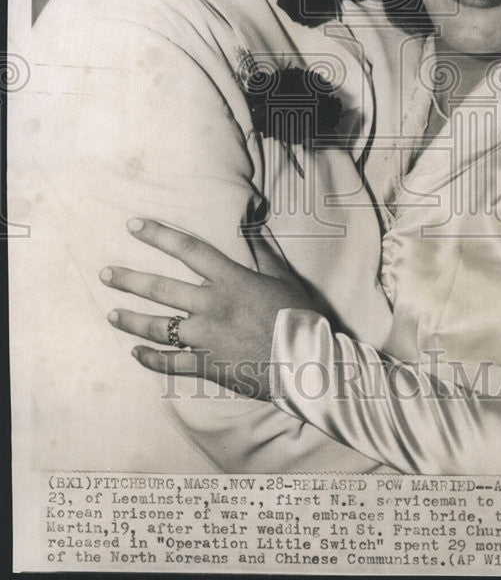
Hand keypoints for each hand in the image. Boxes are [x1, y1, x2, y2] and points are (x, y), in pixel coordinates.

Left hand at [101, 218, 314, 398]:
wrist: (305, 362)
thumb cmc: (298, 316)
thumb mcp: (282, 278)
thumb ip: (262, 252)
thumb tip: (251, 223)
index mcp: (231, 280)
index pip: (189, 250)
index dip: (159, 236)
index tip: (134, 226)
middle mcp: (212, 306)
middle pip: (161, 289)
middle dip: (130, 280)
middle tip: (106, 275)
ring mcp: (207, 338)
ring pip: (159, 327)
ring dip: (132, 320)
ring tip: (112, 315)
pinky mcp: (207, 366)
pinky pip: (170, 362)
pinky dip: (150, 359)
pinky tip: (137, 352)